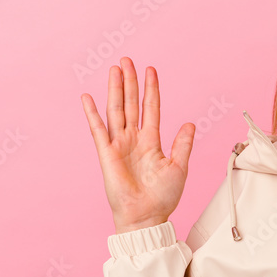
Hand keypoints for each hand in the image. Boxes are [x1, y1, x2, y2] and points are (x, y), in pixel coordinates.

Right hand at [80, 57, 195, 233]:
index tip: (151, 70)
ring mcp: (119, 145)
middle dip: (130, 82)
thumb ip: (183, 144)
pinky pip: (98, 130)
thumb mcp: (179, 167)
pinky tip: (87, 97)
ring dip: (116, 89)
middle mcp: (134, 140)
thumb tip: (189, 123)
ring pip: (117, 110)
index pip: (152, 109)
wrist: (147, 216)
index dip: (151, 90)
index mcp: (152, 142)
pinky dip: (92, 113)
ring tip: (115, 69)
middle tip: (128, 60)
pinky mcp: (107, 154)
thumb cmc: (163, 197)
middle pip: (132, 104)